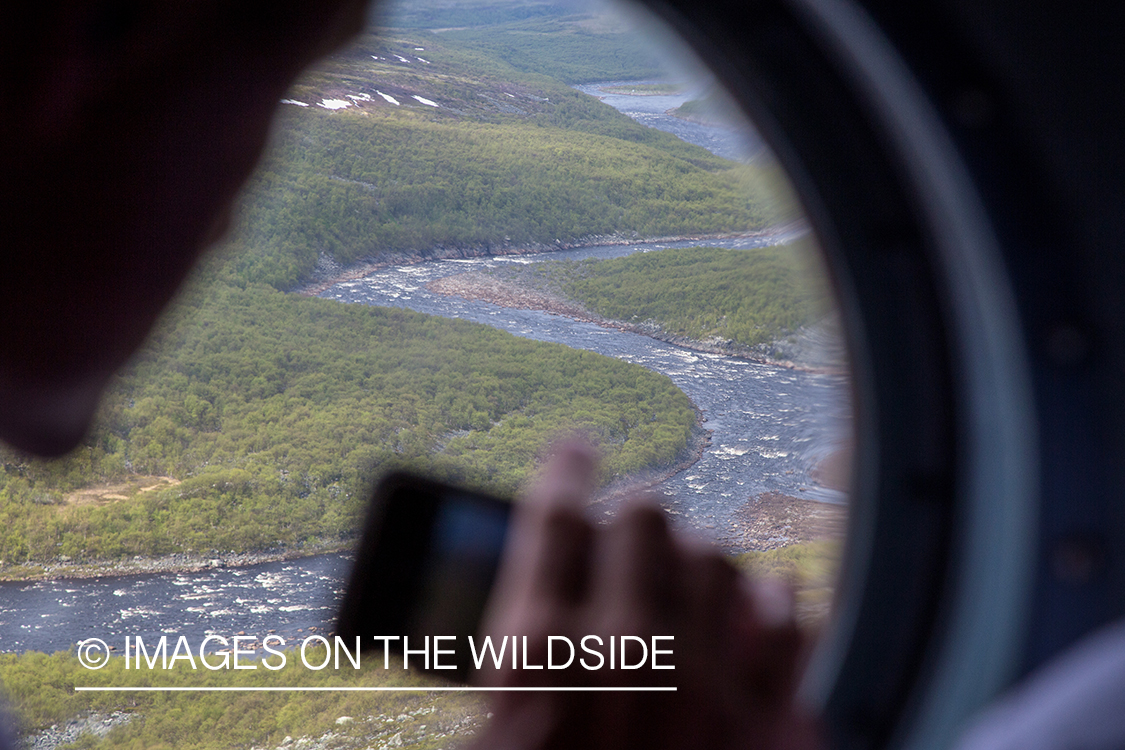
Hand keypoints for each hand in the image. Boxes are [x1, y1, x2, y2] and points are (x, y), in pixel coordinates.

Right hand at [471, 442, 823, 749]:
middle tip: (631, 528)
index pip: (556, 513)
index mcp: (536, 650)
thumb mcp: (490, 727)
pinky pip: (789, 625)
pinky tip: (762, 601)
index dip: (566, 467)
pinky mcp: (765, 726)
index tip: (576, 448)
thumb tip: (533, 590)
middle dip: (633, 515)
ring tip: (688, 571)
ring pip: (715, 555)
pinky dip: (774, 604)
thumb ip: (510, 648)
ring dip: (697, 556)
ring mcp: (703, 686)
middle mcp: (623, 651)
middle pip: (642, 515)